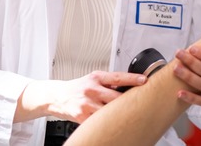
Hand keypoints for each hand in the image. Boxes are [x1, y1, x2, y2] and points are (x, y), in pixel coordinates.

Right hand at [15, 71, 145, 123]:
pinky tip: (111, 123)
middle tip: (139, 103)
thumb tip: (128, 85)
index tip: (144, 80)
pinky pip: (98, 121)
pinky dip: (106, 122)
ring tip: (127, 115)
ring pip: (109, 111)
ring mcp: (86, 103)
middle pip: (116, 97)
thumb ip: (108, 82)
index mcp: (96, 77)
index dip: (132, 79)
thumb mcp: (92, 79)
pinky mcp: (82, 116)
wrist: (56, 96)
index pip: (118, 77)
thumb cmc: (77, 88)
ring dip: (118, 114)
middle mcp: (91, 89)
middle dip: (127, 101)